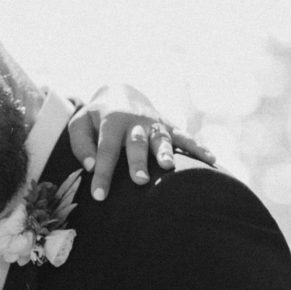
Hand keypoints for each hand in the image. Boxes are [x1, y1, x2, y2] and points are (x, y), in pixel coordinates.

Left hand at [68, 83, 215, 200]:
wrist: (120, 93)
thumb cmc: (95, 118)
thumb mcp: (79, 125)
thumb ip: (81, 145)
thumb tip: (91, 166)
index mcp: (111, 121)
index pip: (106, 150)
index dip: (102, 173)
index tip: (99, 196)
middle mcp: (135, 122)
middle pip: (136, 143)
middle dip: (138, 161)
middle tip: (139, 180)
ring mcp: (154, 123)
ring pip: (161, 138)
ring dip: (164, 152)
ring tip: (168, 167)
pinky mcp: (168, 126)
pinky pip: (184, 136)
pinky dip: (197, 147)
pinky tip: (211, 158)